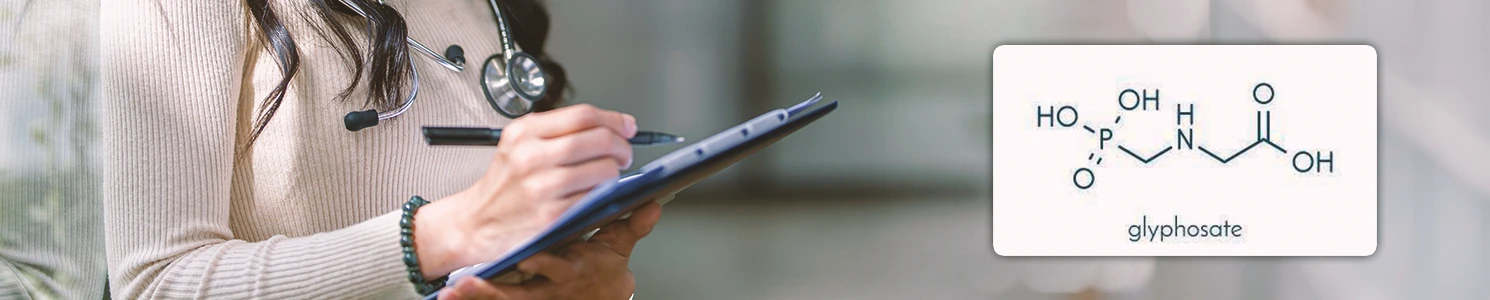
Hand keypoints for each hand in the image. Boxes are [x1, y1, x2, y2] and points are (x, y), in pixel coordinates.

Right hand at [415, 104, 637, 277]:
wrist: (476, 222)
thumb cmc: (504, 184)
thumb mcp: (519, 144)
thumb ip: (557, 131)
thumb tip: (608, 125)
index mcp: (524, 133)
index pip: (583, 115)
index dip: (614, 119)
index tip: (626, 127)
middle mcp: (531, 156)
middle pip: (597, 139)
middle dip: (621, 145)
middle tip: (623, 153)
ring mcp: (541, 187)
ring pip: (601, 169)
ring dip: (615, 171)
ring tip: (610, 174)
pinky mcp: (550, 215)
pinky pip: (593, 198)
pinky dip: (603, 194)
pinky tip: (598, 193)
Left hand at [438, 203, 662, 299]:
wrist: (590, 293)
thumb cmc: (599, 267)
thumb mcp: (618, 248)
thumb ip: (632, 226)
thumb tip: (652, 205)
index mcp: (575, 271)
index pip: (559, 270)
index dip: (544, 265)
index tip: (528, 259)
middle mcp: (552, 286)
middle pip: (524, 294)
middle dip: (497, 290)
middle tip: (468, 280)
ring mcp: (534, 294)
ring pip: (504, 299)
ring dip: (480, 295)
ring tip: (459, 289)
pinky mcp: (519, 295)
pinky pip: (495, 296)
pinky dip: (473, 294)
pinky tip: (451, 294)